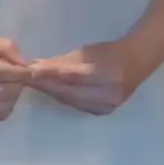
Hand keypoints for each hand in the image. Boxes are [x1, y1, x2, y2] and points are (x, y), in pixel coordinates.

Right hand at [0, 35, 28, 120]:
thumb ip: (4, 46)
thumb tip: (24, 63)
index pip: (0, 71)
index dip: (20, 72)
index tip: (31, 70)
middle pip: (2, 92)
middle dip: (18, 85)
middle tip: (22, 78)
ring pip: (0, 107)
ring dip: (13, 97)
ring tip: (12, 86)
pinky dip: (4, 107)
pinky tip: (2, 97)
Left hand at [28, 40, 144, 115]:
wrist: (135, 63)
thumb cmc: (109, 52)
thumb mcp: (87, 52)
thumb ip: (64, 61)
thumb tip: (38, 65)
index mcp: (106, 74)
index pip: (73, 76)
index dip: (51, 74)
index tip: (32, 71)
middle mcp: (106, 94)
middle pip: (69, 92)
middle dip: (47, 85)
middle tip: (28, 78)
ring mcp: (105, 106)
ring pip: (70, 100)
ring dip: (51, 92)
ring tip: (35, 84)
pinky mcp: (101, 112)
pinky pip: (76, 105)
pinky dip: (62, 97)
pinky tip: (51, 91)